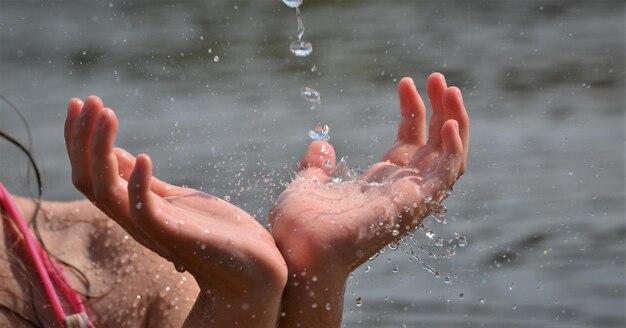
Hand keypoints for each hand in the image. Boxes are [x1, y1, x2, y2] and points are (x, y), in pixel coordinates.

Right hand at [64, 97, 285, 325]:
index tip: (82, 104)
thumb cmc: (214, 233)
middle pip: (87, 180)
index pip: (89, 174)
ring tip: (108, 113)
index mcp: (131, 210)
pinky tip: (144, 156)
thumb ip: (144, 183)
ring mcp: (151, 228)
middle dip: (82, 138)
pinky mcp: (174, 235)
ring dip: (100, 149)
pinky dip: (138, 184)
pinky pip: (143, 212)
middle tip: (87, 100)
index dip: (80, 140)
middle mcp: (133, 220)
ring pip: (105, 191)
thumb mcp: (174, 199)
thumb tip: (116, 154)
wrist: (250, 268)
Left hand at [269, 73, 468, 325]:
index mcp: (380, 186)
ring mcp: (409, 200)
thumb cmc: (298, 228)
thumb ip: (317, 167)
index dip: (413, 112)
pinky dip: (454, 150)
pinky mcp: (413, 206)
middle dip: (440, 111)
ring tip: (450, 88)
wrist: (295, 250)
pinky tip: (451, 122)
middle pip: (435, 147)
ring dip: (455, 122)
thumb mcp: (307, 186)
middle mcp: (400, 192)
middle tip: (439, 78)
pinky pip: (446, 177)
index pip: (410, 143)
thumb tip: (321, 145)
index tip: (405, 82)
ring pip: (449, 159)